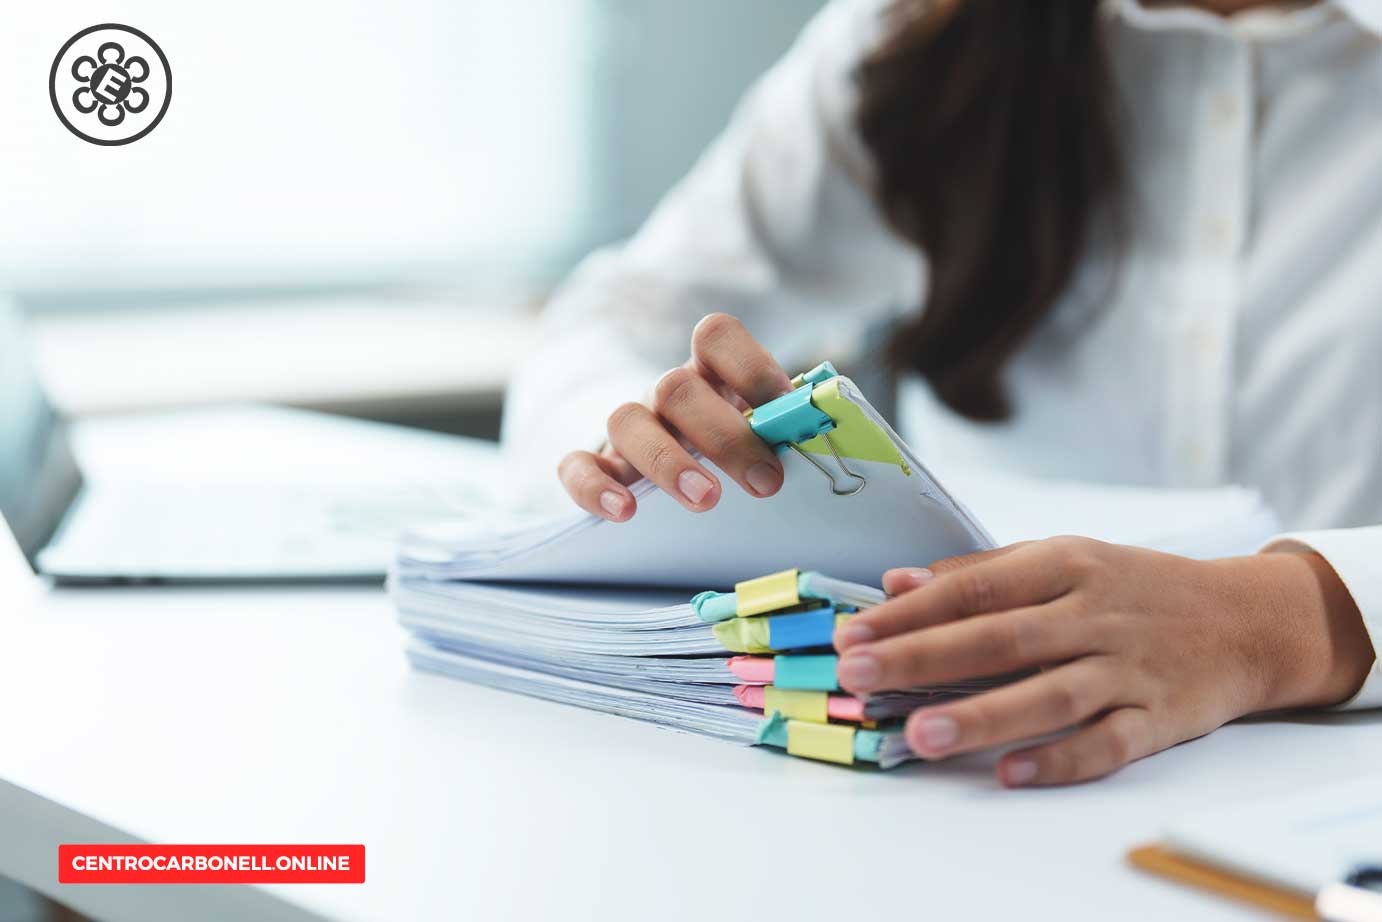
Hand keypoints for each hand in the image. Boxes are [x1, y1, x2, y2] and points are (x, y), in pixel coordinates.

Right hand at [557, 313, 794, 521]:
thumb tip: (835, 438)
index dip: (751, 368)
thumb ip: (791, 429)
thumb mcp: (768, 433)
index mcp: (713, 373)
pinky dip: (595, 486)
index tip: (787, 413)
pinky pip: (575, 466)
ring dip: (668, 461)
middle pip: (676, 388)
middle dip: (724, 436)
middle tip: (766, 483)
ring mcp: (628, 427)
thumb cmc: (742, 454)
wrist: (691, 478)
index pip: (716, 336)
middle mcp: (666, 393)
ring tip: (706, 499)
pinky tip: (624, 512)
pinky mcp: (598, 465)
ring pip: (626, 420)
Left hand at [833, 537, 1374, 785]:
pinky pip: (1108, 743)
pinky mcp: (1160, 717)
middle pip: (1001, 637)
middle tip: (858, 675)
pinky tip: (1011, 772)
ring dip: (983, 714)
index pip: (975, 587)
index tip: (854, 633)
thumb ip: (980, 571)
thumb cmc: (1135, 587)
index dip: (910, 612)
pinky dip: (1062, 758)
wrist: (1246, 618)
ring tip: (920, 733)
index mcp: (1065, 565)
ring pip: (1050, 693)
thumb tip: (898, 581)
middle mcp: (1094, 613)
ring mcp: (1129, 667)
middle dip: (923, 657)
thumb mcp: (1064, 558)